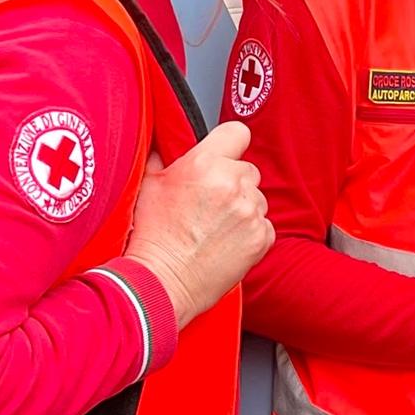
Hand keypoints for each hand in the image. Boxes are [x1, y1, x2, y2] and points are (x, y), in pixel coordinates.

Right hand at [125, 121, 273, 325]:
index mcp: (204, 163)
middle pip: (247, 170)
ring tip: (215, 228)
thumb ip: (164, 158)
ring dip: (242, 209)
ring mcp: (250, 211)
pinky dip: (251, 233)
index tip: (224, 156)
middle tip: (210, 204)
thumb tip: (166, 144)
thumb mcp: (149, 185)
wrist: (161, 281)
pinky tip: (226, 243)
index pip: (237, 133)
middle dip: (233, 183)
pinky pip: (265, 225)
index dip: (230, 145)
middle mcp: (232, 183)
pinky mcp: (261, 237)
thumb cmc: (152, 238)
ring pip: (257, 198)